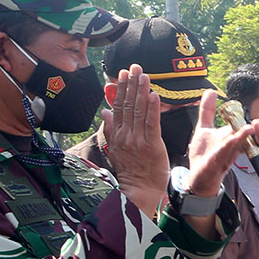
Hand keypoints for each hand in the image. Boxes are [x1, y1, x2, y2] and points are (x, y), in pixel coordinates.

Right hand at [101, 66, 166, 215]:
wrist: (138, 191)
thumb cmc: (132, 172)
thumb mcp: (116, 149)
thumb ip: (111, 129)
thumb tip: (105, 111)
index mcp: (118, 135)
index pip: (118, 106)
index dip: (120, 89)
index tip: (122, 74)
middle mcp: (126, 135)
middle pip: (127, 105)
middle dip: (131, 84)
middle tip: (134, 67)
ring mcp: (138, 139)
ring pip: (138, 111)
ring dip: (141, 91)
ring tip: (143, 75)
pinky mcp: (152, 145)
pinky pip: (151, 123)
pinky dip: (152, 108)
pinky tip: (153, 94)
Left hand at [180, 89, 258, 197]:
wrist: (196, 175)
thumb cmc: (204, 154)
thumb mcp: (204, 128)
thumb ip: (207, 110)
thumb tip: (210, 91)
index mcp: (234, 138)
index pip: (253, 131)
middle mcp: (234, 147)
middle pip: (254, 140)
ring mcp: (225, 155)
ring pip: (240, 146)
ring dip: (246, 136)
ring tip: (251, 128)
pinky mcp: (215, 163)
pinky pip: (223, 154)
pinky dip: (228, 146)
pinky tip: (231, 139)